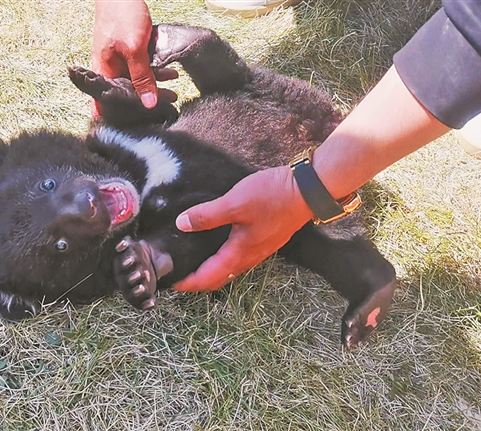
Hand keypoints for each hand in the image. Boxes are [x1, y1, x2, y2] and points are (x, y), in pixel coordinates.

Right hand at [92, 0, 177, 115]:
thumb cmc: (122, 15)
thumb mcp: (134, 49)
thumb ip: (142, 77)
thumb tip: (148, 103)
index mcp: (103, 71)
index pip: (109, 102)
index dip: (122, 114)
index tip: (141, 123)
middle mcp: (109, 68)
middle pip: (127, 92)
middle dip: (147, 100)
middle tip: (170, 103)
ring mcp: (118, 59)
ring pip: (136, 80)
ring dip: (155, 85)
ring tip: (175, 88)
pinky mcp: (128, 50)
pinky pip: (141, 67)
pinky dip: (154, 71)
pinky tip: (170, 73)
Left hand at [172, 166, 312, 291]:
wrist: (308, 190)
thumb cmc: (273, 197)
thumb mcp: (234, 203)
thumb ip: (207, 215)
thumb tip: (181, 224)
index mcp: (240, 253)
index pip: (208, 278)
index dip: (188, 283)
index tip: (171, 283)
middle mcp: (250, 257)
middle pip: (219, 278)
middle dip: (198, 280)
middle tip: (179, 275)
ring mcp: (260, 249)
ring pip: (230, 268)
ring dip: (211, 270)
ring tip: (194, 263)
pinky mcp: (265, 239)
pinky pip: (239, 257)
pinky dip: (224, 258)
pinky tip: (217, 245)